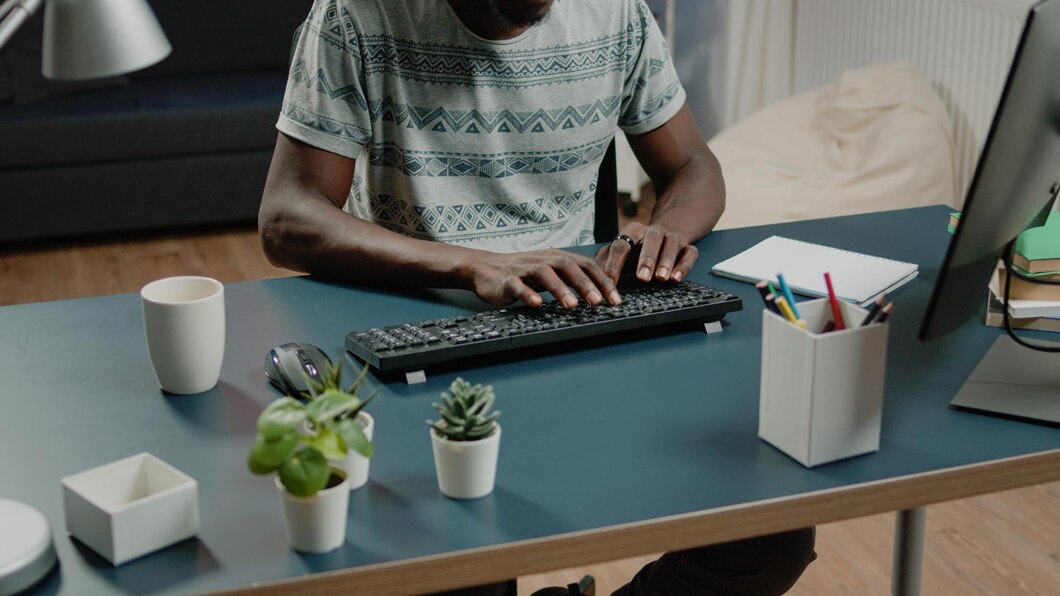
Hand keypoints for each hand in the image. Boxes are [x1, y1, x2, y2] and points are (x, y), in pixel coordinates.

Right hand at [470, 250, 621, 307]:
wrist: (486, 268)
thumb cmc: (523, 272)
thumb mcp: (551, 272)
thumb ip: (572, 279)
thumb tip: (601, 293)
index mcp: (557, 257)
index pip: (586, 265)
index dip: (602, 281)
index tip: (615, 299)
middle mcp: (544, 260)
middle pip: (568, 266)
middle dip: (585, 283)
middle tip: (599, 302)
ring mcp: (525, 269)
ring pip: (545, 273)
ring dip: (559, 288)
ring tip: (572, 305)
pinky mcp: (507, 280)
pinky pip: (518, 285)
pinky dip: (527, 294)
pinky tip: (536, 304)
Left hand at [595, 222, 698, 283]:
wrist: (663, 235)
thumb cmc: (636, 248)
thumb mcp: (619, 252)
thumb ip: (605, 262)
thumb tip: (591, 278)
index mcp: (632, 231)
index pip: (622, 245)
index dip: (615, 263)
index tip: (610, 281)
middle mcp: (653, 232)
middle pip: (652, 239)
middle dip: (647, 258)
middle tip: (642, 277)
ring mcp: (671, 238)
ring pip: (671, 244)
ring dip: (667, 261)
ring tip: (661, 278)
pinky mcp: (687, 246)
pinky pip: (690, 253)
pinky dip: (684, 265)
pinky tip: (676, 278)